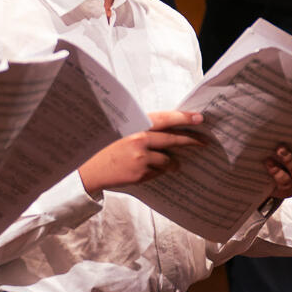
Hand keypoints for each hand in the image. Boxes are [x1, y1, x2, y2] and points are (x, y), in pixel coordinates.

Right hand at [80, 111, 206, 194]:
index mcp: (136, 125)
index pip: (165, 118)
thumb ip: (144, 129)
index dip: (184, 118)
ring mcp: (141, 157)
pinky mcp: (140, 173)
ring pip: (169, 160)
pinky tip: (150, 170)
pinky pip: (158, 172)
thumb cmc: (105, 147)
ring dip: (174, 163)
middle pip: (174, 139)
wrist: (87, 168)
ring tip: (174, 164)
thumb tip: (170, 129)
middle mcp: (140, 139)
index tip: (200, 118)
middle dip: (192, 141)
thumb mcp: (123, 132)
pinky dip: (158, 171)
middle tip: (204, 142)